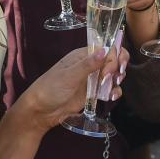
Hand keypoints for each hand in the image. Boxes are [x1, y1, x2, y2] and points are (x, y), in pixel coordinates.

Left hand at [13, 38, 128, 132]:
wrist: (42, 110)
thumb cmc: (51, 88)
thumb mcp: (69, 76)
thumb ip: (88, 65)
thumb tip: (105, 49)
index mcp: (82, 56)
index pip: (105, 48)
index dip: (114, 56)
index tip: (112, 70)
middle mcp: (89, 65)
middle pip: (112, 60)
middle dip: (117, 68)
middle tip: (114, 79)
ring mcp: (92, 79)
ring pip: (113, 74)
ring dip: (117, 81)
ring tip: (111, 91)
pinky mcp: (93, 92)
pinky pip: (109, 88)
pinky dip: (114, 91)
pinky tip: (111, 97)